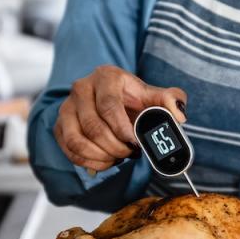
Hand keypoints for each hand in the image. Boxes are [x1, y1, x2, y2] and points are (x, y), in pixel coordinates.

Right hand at [54, 65, 186, 171]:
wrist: (110, 97)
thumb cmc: (132, 98)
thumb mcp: (152, 95)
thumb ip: (169, 101)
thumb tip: (179, 115)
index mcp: (105, 77)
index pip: (109, 106)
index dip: (122, 129)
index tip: (135, 144)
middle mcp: (81, 89)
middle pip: (93, 127)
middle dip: (115, 147)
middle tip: (130, 153)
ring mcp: (67, 107)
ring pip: (77, 141)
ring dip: (101, 156)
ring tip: (118, 157)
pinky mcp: (60, 125)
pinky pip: (69, 150)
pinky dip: (88, 162)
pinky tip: (105, 162)